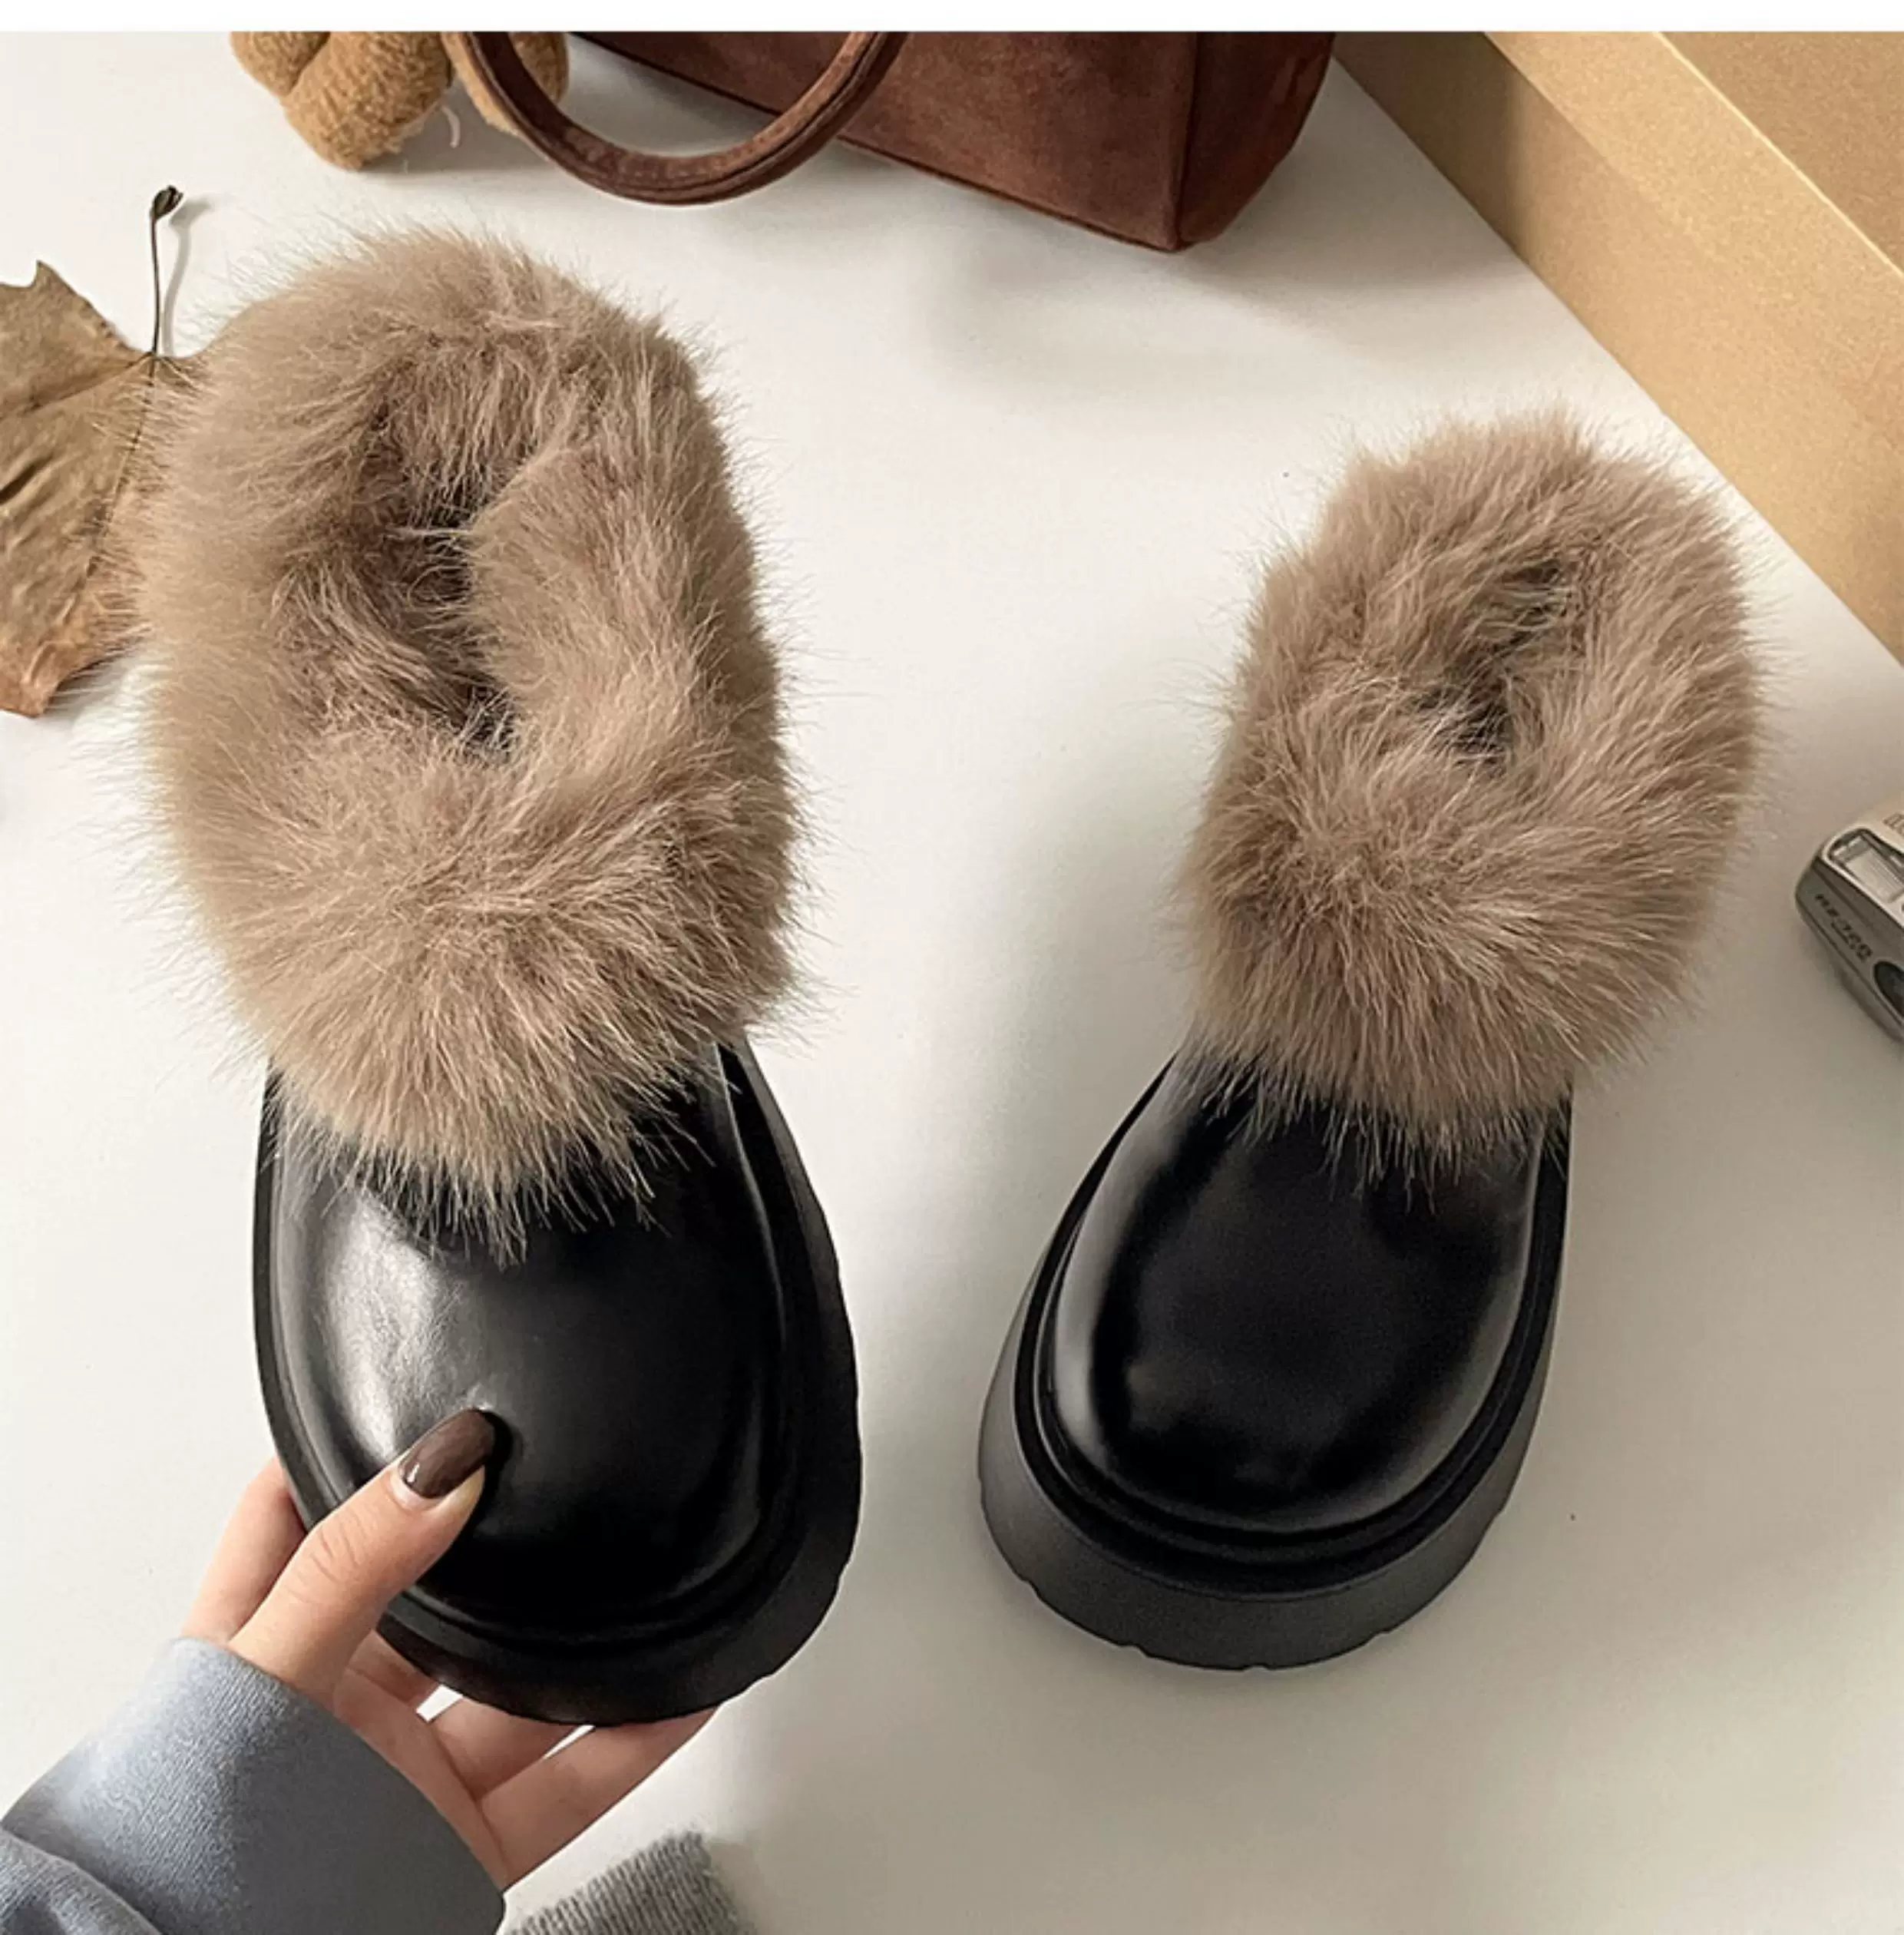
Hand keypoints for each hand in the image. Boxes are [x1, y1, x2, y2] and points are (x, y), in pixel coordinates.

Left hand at [183, 1414, 709, 1887]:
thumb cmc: (185, 1844)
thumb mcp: (262, 1671)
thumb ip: (349, 1566)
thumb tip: (442, 1466)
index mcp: (259, 1646)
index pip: (293, 1515)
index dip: (340, 1452)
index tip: (406, 1392)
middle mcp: (336, 1704)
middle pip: (429, 1598)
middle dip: (490, 1545)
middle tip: (557, 1479)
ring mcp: (400, 1774)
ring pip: (511, 1691)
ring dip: (575, 1645)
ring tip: (639, 1581)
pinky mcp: (457, 1842)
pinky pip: (566, 1783)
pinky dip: (629, 1739)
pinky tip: (675, 1692)